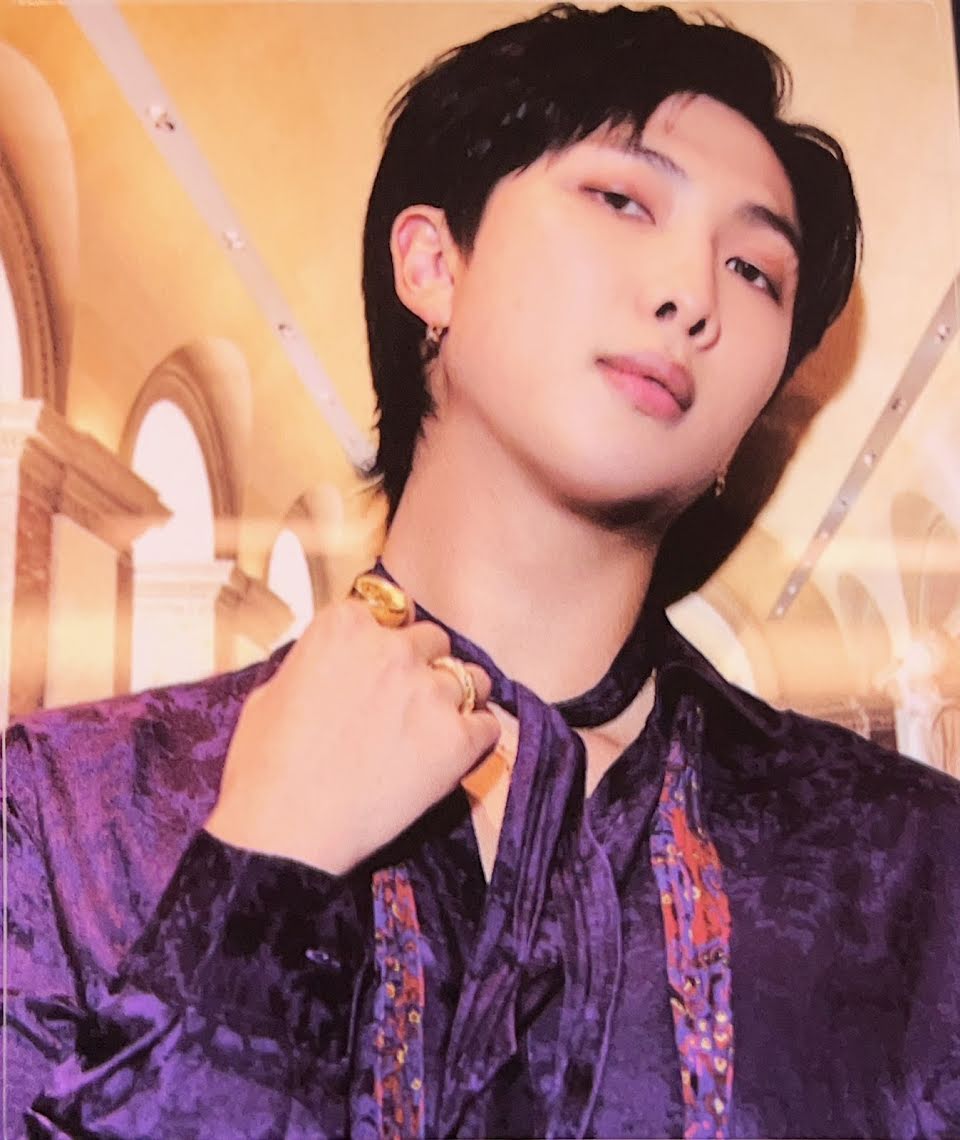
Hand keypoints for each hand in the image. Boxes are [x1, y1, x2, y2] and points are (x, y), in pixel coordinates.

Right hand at [205, 599, 498, 873]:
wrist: (285, 830)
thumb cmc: (264, 766)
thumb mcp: (272, 692)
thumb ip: (314, 664)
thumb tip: (328, 668)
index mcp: (343, 626)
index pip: (387, 611)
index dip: (384, 640)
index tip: (378, 664)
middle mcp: (394, 648)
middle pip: (433, 639)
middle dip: (422, 664)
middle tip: (406, 700)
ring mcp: (430, 692)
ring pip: (471, 677)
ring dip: (457, 696)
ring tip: (437, 725)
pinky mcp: (457, 739)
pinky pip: (488, 725)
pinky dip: (475, 737)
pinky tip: (454, 754)